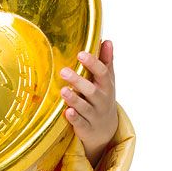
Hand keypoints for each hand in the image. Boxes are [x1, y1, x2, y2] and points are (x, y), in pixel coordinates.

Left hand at [60, 39, 118, 167]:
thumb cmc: (103, 98)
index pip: (102, 73)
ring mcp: (94, 115)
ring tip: (63, 90)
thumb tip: (107, 41)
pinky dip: (74, 118)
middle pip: (92, 90)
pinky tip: (67, 112)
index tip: (81, 53)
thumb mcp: (107, 80)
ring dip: (74, 99)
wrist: (106, 129)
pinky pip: (80, 123)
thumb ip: (106, 61)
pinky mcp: (85, 127)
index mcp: (106, 86)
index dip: (92, 63)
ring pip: (85, 107)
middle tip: (64, 71)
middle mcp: (101, 101)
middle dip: (79, 81)